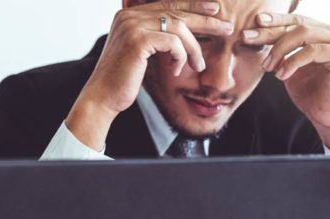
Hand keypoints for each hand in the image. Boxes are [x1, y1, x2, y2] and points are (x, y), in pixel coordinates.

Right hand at [67, 1, 232, 150]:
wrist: (103, 97)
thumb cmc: (123, 79)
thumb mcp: (141, 51)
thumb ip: (156, 35)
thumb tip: (184, 29)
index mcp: (128, 14)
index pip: (168, 3)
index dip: (194, 5)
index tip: (215, 10)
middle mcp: (129, 15)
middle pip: (176, 11)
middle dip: (205, 20)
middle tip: (226, 28)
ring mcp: (132, 26)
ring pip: (178, 28)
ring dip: (194, 48)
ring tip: (198, 65)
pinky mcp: (138, 41)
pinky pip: (173, 43)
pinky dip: (180, 57)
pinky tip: (177, 70)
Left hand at [243, 12, 329, 153]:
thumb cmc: (311, 93)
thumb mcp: (288, 68)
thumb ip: (279, 53)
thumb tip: (254, 39)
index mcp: (321, 33)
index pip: (295, 19)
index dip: (274, 20)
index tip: (253, 23)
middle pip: (297, 25)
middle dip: (269, 32)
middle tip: (247, 38)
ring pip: (303, 34)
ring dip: (279, 49)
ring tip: (267, 67)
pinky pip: (312, 51)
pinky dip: (293, 61)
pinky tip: (281, 75)